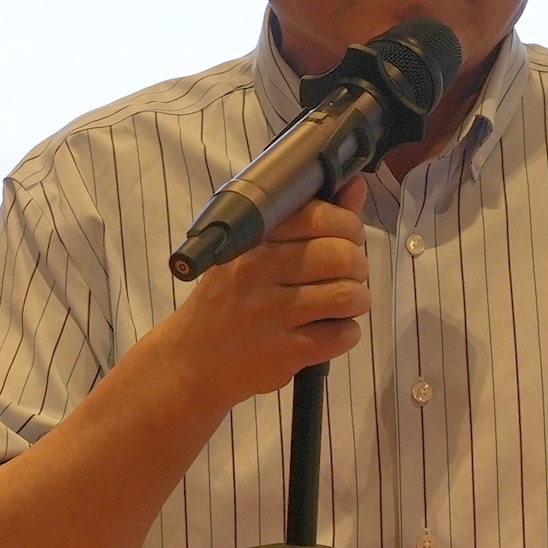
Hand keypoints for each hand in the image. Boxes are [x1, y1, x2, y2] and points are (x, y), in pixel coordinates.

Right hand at [150, 177, 371, 410]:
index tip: (345, 239)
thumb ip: (307, 219)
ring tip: (342, 304)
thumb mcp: (253, 253)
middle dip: (357, 266)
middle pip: (342, 255)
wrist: (190, 361)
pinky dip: (347, 333)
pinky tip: (330, 331)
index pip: (318, 216)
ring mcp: (271, 314)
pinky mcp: (284, 352)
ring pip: (348, 295)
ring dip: (357, 300)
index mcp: (253, 241)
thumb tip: (355, 187)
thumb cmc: (226, 302)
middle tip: (347, 276)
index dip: (348, 226)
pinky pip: (342, 335)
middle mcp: (259, 272)